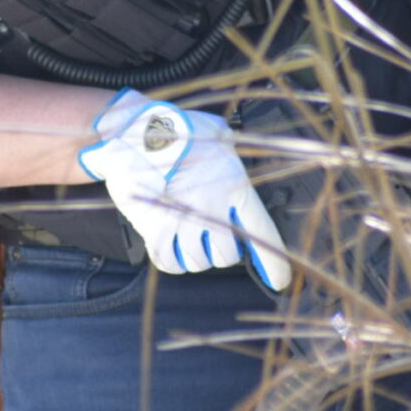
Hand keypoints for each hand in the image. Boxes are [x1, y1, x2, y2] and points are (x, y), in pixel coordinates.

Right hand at [77, 91, 293, 290]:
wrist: (130, 132)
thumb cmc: (174, 129)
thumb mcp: (215, 132)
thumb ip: (231, 149)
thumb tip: (234, 149)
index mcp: (235, 186)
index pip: (262, 234)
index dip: (274, 264)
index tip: (280, 280)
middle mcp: (212, 209)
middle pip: (227, 256)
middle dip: (220, 250)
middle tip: (208, 232)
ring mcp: (183, 222)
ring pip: (198, 262)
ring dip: (193, 253)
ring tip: (183, 228)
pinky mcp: (156, 231)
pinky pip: (170, 262)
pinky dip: (171, 257)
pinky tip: (168, 238)